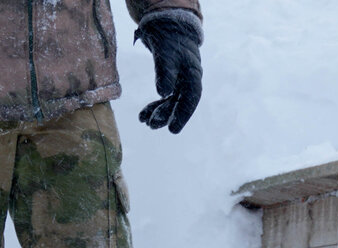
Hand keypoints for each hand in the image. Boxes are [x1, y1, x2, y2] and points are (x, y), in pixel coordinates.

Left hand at [134, 10, 202, 133]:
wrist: (167, 26)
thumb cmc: (168, 39)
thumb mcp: (165, 55)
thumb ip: (165, 73)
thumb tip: (163, 93)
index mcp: (193, 74)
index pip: (191, 99)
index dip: (182, 115)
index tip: (173, 130)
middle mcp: (190, 80)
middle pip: (179, 103)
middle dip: (166, 115)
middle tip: (151, 126)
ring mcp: (182, 81)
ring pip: (171, 102)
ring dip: (159, 112)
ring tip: (144, 122)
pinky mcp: (173, 81)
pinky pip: (165, 97)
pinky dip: (155, 105)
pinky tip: (143, 114)